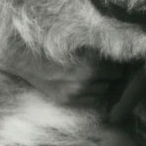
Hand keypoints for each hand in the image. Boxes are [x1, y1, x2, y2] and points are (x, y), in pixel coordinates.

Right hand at [8, 48, 130, 109]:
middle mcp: (84, 83)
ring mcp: (74, 95)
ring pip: (101, 92)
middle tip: (105, 67)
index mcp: (90, 67)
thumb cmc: (54, 47)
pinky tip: (83, 84)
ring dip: (100, 84)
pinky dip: (89, 93)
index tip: (114, 60)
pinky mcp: (66, 101)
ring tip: (92, 75)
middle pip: (111, 82)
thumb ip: (99, 50)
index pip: (117, 70)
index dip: (116, 64)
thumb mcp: (80, 44)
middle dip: (109, 74)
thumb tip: (119, 51)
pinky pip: (89, 101)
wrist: (26, 59)